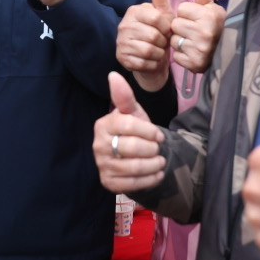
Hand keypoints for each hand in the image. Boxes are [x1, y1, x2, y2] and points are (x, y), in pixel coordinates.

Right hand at [93, 72, 166, 192]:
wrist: (132, 157)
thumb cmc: (133, 131)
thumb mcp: (132, 113)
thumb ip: (125, 97)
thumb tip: (113, 75)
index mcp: (103, 125)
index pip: (129, 125)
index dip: (149, 130)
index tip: (159, 135)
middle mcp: (99, 145)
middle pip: (133, 147)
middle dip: (152, 148)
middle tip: (159, 148)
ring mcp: (102, 165)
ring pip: (134, 167)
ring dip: (154, 164)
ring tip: (160, 161)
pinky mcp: (108, 182)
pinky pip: (132, 184)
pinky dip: (150, 179)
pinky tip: (156, 173)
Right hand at [114, 0, 174, 92]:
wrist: (150, 59)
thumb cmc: (158, 33)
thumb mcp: (163, 13)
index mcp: (134, 11)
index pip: (157, 18)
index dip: (167, 27)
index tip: (167, 30)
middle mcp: (124, 25)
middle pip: (154, 36)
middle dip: (163, 42)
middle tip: (162, 43)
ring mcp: (120, 42)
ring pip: (149, 50)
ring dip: (159, 54)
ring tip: (158, 51)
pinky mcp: (121, 58)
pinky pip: (144, 63)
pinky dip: (153, 64)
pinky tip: (151, 60)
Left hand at [169, 0, 223, 74]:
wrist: (228, 53)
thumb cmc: (216, 27)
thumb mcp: (211, 8)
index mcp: (209, 16)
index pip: (181, 9)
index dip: (187, 13)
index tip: (197, 19)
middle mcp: (206, 33)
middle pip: (175, 24)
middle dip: (182, 27)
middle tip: (194, 32)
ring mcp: (201, 50)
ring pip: (174, 40)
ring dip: (180, 41)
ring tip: (193, 42)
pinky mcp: (195, 64)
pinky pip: (177, 56)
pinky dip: (182, 56)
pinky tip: (193, 53)